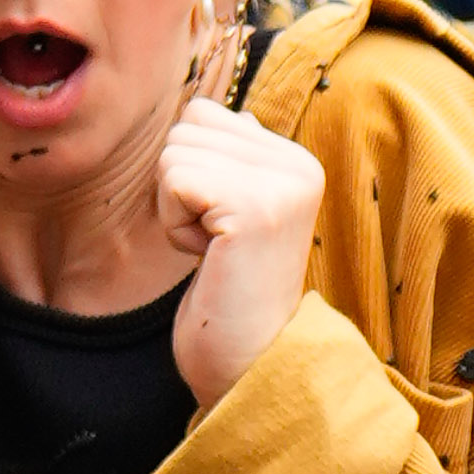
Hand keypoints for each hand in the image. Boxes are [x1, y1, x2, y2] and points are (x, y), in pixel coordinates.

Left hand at [156, 96, 324, 405]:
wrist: (250, 360)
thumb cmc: (234, 290)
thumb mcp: (242, 211)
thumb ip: (240, 159)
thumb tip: (234, 113)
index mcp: (299, 162)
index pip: (205, 114)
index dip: (194, 171)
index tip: (225, 225)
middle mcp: (299, 166)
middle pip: (187, 127)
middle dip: (182, 186)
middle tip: (218, 242)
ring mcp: (280, 186)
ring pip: (175, 152)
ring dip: (177, 209)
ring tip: (216, 251)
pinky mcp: (252, 208)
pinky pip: (173, 180)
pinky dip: (175, 224)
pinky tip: (208, 257)